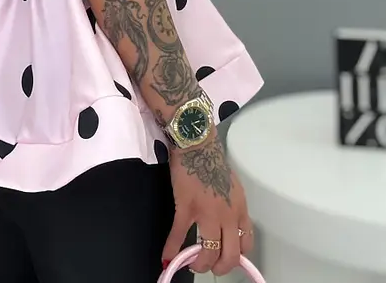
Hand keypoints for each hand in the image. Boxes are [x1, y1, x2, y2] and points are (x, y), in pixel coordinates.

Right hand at [162, 133, 253, 275]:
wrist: (196, 144)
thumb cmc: (212, 161)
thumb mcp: (231, 187)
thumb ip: (231, 207)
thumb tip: (225, 224)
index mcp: (240, 209)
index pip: (246, 243)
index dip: (236, 256)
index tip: (226, 258)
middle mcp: (228, 215)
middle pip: (230, 255)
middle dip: (219, 267)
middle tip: (209, 267)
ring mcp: (208, 213)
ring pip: (209, 252)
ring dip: (199, 264)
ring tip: (191, 265)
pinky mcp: (187, 207)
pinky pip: (180, 235)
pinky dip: (173, 250)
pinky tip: (168, 257)